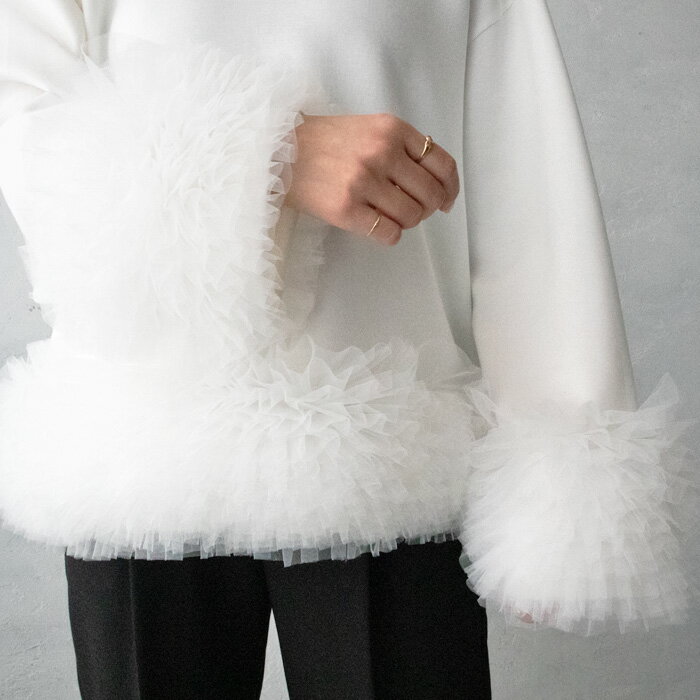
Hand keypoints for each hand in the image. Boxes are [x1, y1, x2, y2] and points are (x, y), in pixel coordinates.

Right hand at [283, 113, 459, 245]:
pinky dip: (389, 235)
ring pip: (412, 217)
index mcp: (392, 129)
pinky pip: (389, 234)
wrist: (277, 152)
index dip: (450, 188)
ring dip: (405, 222)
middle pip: (431, 195)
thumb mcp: (368, 129)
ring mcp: (363, 181)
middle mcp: (381, 152)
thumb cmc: (323, 143)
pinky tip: (375, 226)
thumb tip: (437, 183)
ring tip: (387, 215)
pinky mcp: (346, 208)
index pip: (442, 164)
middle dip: (427, 209)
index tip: (447, 201)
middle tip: (411, 210)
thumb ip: (401, 147)